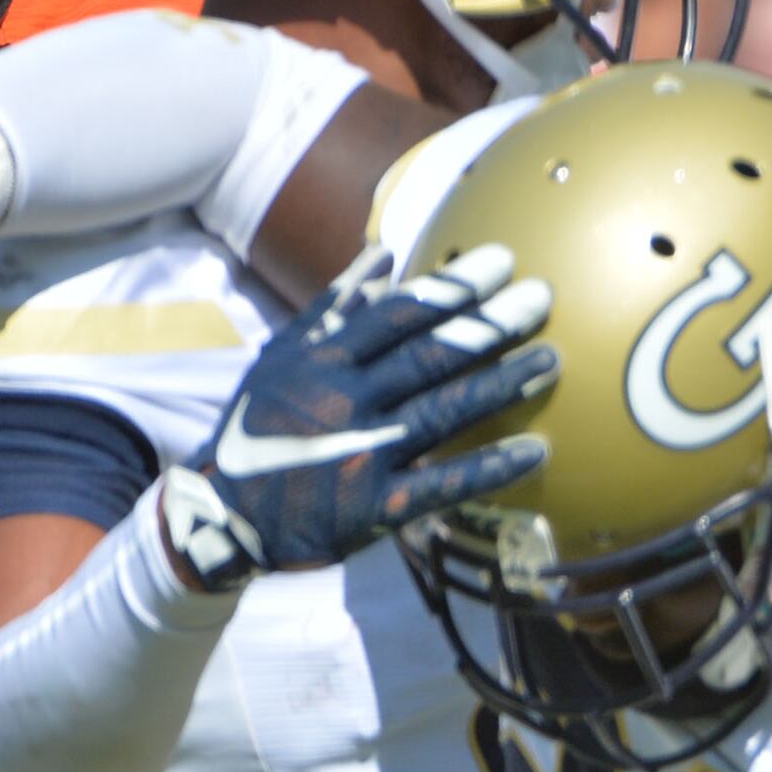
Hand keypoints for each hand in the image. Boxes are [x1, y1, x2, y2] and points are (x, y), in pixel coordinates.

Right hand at [163, 245, 554, 591]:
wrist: (219, 517)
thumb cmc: (258, 429)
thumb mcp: (280, 360)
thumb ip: (333, 308)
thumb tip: (382, 254)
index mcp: (320, 361)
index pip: (397, 314)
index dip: (453, 287)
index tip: (502, 260)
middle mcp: (341, 400)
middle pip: (429, 356)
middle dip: (490, 325)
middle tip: (543, 297)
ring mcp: (359, 453)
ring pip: (442, 411)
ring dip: (502, 385)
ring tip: (553, 360)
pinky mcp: (373, 506)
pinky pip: (442, 484)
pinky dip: (490, 469)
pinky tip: (538, 451)